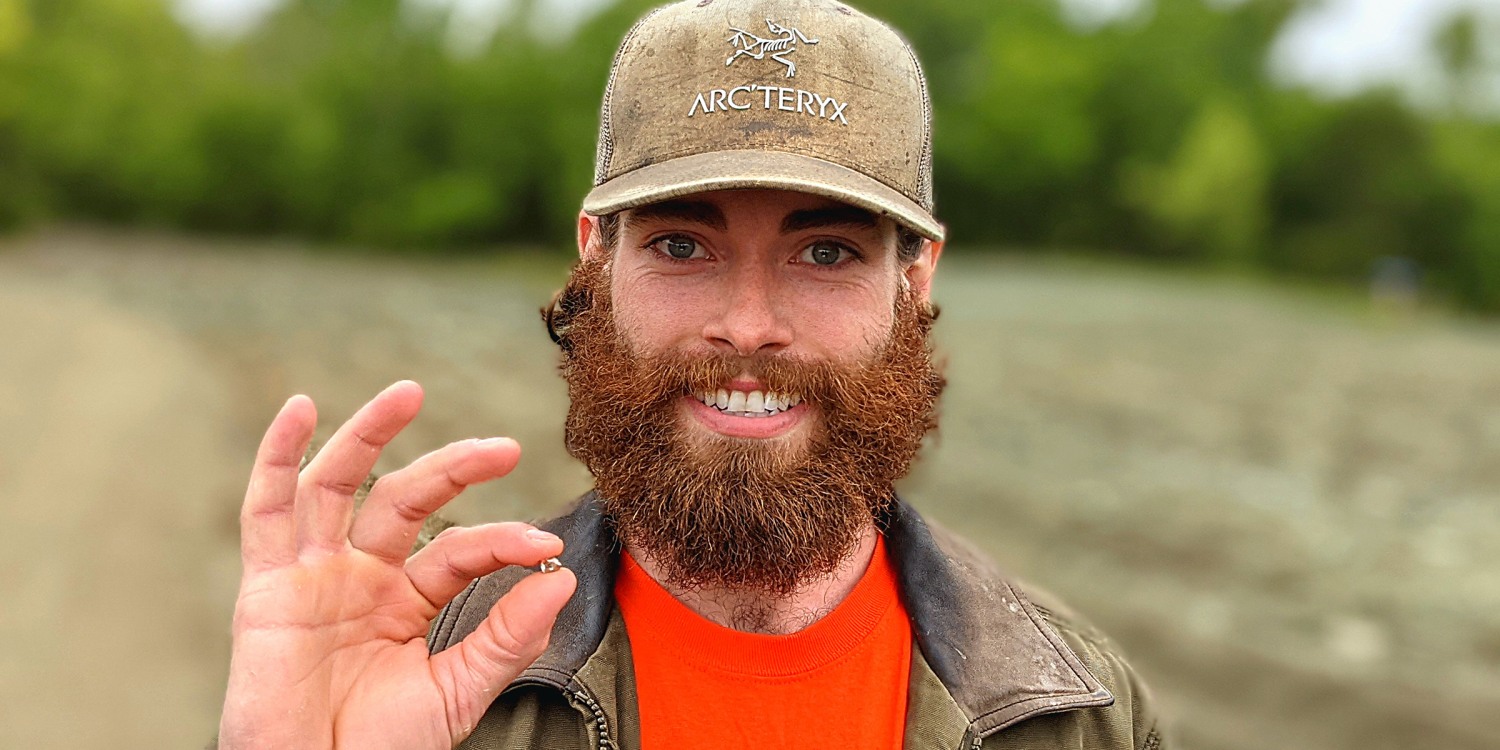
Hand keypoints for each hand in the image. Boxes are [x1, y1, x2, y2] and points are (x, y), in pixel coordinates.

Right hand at [218, 381, 576, 748]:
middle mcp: (360, 576)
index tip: (543, 543)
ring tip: (409, 391)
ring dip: (369, 434)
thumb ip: (506, 637)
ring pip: (338, 486)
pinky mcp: (267, 588)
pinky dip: (277, 457)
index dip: (501, 539)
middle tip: (506, 447)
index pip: (459, 548)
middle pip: (405, 500)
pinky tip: (300, 409)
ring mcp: (312, 576)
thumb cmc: (378, 749)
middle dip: (453, 467)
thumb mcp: (457, 693)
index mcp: (407, 601)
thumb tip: (563, 576)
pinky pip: (266, 512)